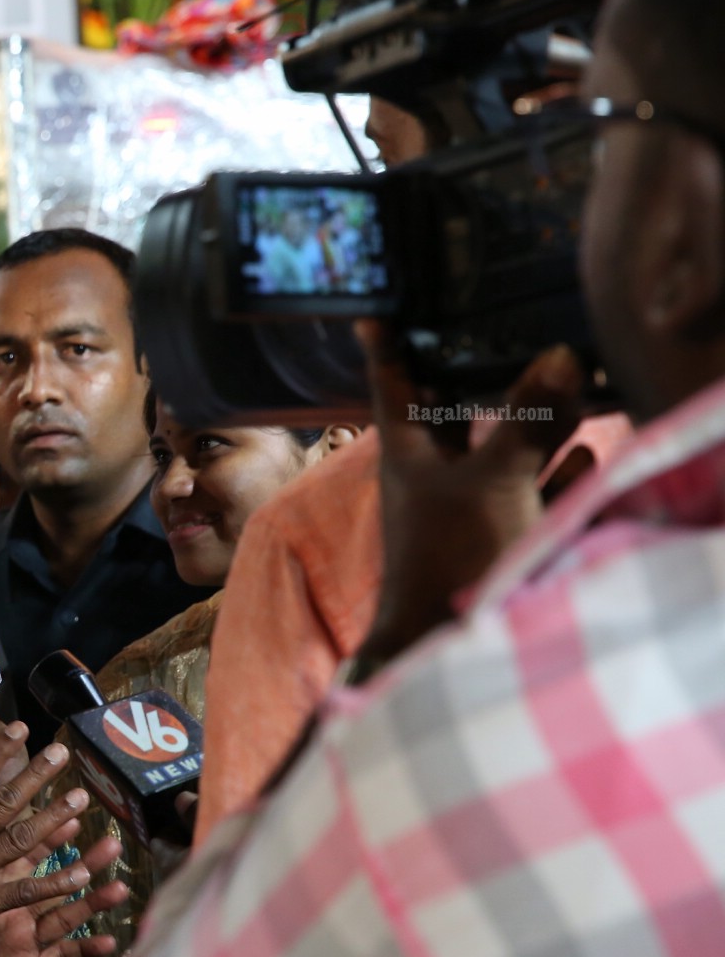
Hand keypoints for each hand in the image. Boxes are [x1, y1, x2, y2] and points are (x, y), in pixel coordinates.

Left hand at [0, 837, 126, 956]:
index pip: (28, 855)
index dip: (50, 835)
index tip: (71, 814)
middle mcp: (18, 911)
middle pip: (57, 881)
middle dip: (86, 861)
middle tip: (112, 845)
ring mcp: (26, 939)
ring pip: (65, 916)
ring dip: (93, 903)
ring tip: (119, 889)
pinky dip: (83, 950)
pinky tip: (108, 942)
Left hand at [354, 322, 582, 672]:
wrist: (450, 642)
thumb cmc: (454, 552)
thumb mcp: (493, 478)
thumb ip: (528, 420)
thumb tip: (559, 355)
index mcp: (408, 453)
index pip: (394, 387)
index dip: (388, 349)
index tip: (373, 314)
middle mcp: (433, 475)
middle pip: (461, 415)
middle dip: (495, 382)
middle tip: (523, 340)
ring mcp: (468, 508)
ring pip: (503, 451)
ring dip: (538, 426)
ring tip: (576, 387)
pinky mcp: (501, 538)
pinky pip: (530, 493)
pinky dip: (555, 476)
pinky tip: (583, 462)